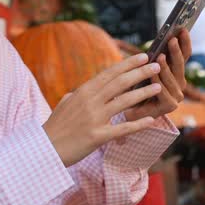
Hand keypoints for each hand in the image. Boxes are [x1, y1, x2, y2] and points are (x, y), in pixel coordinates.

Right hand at [42, 54, 165, 167]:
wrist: (45, 148)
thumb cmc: (55, 127)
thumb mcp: (66, 103)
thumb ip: (78, 94)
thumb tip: (84, 89)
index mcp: (83, 91)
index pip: (109, 73)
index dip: (127, 64)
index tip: (142, 56)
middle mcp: (90, 101)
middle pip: (120, 83)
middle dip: (140, 73)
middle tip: (156, 65)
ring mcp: (94, 118)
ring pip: (124, 102)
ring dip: (143, 93)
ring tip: (158, 87)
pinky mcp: (97, 136)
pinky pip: (122, 129)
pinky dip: (138, 124)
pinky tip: (151, 120)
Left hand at [132, 29, 190, 121]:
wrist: (129, 109)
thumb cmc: (138, 85)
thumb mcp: (147, 67)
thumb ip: (155, 56)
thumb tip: (162, 37)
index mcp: (176, 71)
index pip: (185, 54)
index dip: (185, 42)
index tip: (183, 29)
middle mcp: (180, 83)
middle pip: (181, 65)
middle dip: (176, 51)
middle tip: (172, 39)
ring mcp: (176, 95)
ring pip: (173, 79)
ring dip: (166, 67)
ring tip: (160, 56)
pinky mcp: (170, 106)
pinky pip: (164, 92)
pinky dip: (158, 82)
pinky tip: (152, 75)